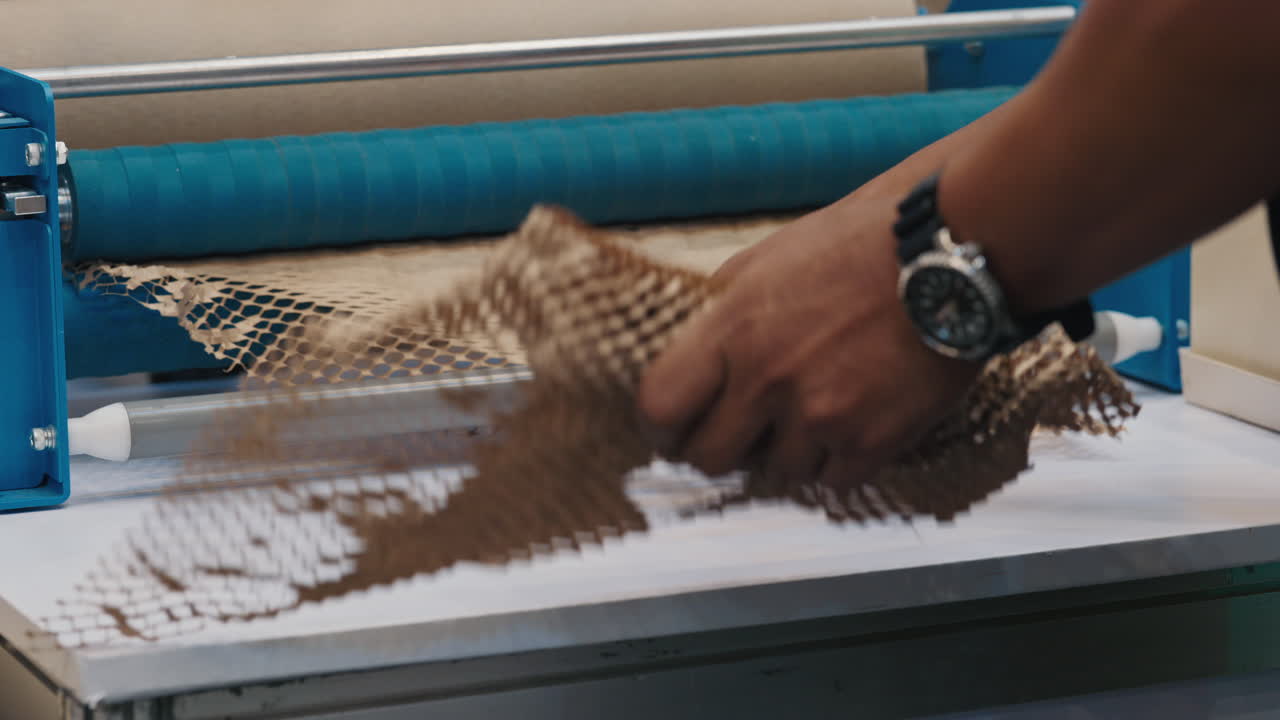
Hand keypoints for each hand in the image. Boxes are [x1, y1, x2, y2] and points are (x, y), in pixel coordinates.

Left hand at [637, 189, 982, 485]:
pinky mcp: (872, 441)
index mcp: (733, 327)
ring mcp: (821, 415)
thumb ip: (720, 311)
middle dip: (715, 450)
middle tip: (733, 436)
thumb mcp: (767, 259)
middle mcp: (769, 378)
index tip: (671, 429)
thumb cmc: (858, 244)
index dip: (659, 426)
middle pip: (708, 457)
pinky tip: (844, 428)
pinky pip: (830, 482)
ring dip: (782, 454)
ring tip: (805, 418)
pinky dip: (833, 463)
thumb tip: (685, 352)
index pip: (660, 407)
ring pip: (774, 474)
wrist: (951, 255)